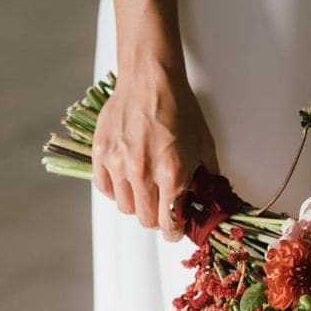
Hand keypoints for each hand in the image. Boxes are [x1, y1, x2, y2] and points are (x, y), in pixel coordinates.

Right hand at [91, 67, 219, 241]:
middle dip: (157, 219)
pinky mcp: (101, 154)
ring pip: (125, 207)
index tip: (175, 229)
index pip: (169, 224)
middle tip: (162, 208)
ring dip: (137, 204)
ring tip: (145, 189)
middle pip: (145, 220)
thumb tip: (208, 198)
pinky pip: (105, 188)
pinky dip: (116, 189)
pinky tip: (126, 179)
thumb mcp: (204, 144)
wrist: (150, 79)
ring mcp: (119, 164)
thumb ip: (207, 176)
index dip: (174, 231)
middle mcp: (143, 173)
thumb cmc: (179, 107)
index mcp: (172, 174)